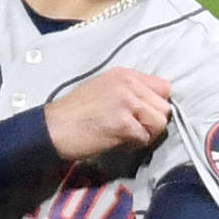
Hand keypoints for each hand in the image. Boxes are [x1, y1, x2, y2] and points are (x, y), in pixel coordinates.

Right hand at [43, 67, 171, 160]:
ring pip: (159, 123)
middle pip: (164, 107)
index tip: (143, 114)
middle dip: (153, 122)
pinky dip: (134, 144)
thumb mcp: (104, 88)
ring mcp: (126, 103)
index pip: (164, 87)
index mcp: (125, 74)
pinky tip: (118, 141)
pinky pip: (144, 138)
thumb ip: (130, 91)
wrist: (54, 128)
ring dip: (146, 134)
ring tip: (126, 135)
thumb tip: (153, 105)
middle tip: (134, 129)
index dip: (157, 104)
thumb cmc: (75, 112)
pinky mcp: (123, 124)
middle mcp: (128, 84)